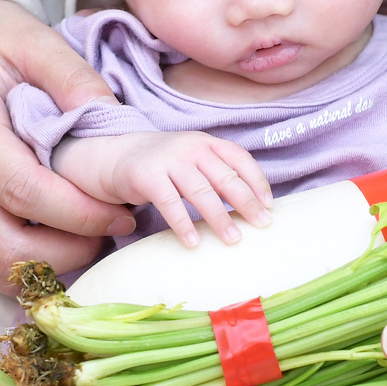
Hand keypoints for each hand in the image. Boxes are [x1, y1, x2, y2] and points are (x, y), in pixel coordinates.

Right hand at [0, 0, 133, 290]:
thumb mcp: (34, 39)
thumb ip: (76, 78)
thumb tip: (119, 125)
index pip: (22, 190)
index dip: (79, 213)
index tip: (123, 212)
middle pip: (6, 245)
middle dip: (71, 251)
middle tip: (115, 229)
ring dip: (55, 266)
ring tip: (96, 235)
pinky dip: (35, 264)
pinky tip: (67, 237)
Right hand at [53, 132, 273, 247]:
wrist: (116, 155)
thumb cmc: (164, 165)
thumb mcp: (193, 160)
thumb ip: (217, 174)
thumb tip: (252, 207)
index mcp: (207, 143)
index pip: (240, 158)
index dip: (257, 181)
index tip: (270, 205)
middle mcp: (191, 147)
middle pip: (225, 176)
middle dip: (246, 202)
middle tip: (263, 225)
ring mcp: (168, 160)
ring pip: (201, 191)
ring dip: (219, 217)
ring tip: (233, 240)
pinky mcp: (147, 176)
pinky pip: (169, 203)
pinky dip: (183, 224)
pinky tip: (194, 243)